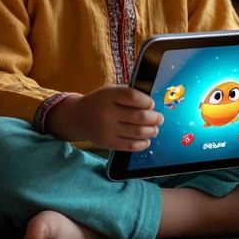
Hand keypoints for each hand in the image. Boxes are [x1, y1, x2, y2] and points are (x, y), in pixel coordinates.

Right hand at [47, 86, 162, 151]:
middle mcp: (108, 113)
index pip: (133, 97)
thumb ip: (128, 95)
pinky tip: (146, 140)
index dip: (146, 101)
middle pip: (139, 117)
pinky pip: (131, 146)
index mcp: (109, 96)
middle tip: (159, 119)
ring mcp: (108, 130)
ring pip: (138, 132)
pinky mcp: (109, 143)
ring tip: (154, 129)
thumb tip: (152, 105)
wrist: (79, 117)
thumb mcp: (111, 92)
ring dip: (151, 131)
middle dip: (154, 118)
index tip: (151, 104)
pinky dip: (143, 143)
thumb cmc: (101, 102)